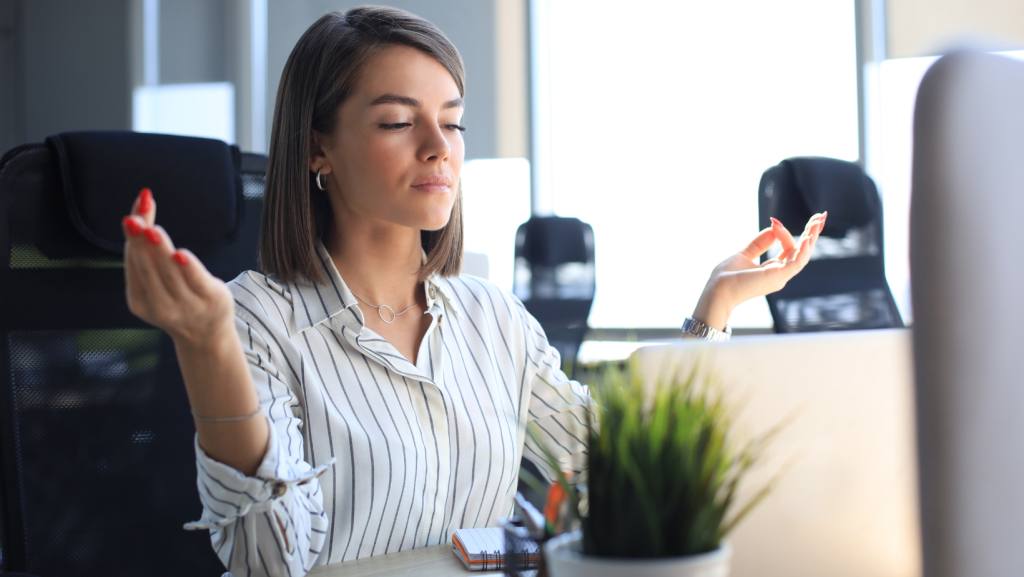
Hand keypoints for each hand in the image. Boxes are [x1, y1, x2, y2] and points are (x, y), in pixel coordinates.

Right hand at [122, 188, 234, 346]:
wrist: (206, 336)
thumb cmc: (178, 298)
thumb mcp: (158, 277)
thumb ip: (149, 248)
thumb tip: (143, 202)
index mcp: (139, 301)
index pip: (134, 264)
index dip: (133, 238)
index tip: (132, 214)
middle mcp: (160, 305)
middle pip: (148, 267)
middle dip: (141, 242)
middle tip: (135, 219)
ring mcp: (186, 305)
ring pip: (170, 272)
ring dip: (160, 250)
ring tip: (152, 230)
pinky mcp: (210, 300)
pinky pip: (196, 281)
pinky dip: (187, 267)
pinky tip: (180, 253)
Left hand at [692, 212, 826, 329]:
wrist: (717, 291)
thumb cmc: (727, 277)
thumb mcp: (744, 254)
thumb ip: (759, 243)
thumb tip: (773, 227)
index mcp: (773, 270)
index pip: (788, 249)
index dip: (785, 234)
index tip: (775, 221)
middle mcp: (780, 275)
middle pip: (801, 252)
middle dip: (812, 234)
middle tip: (821, 216)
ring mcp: (780, 277)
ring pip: (802, 256)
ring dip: (811, 238)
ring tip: (817, 221)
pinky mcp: (778, 277)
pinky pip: (796, 262)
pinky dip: (803, 250)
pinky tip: (807, 237)